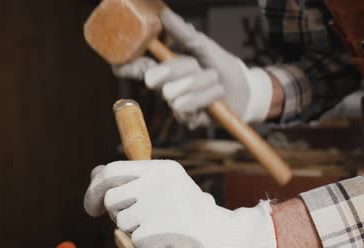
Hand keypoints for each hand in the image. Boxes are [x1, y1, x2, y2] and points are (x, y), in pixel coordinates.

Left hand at [84, 160, 276, 247]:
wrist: (227, 239)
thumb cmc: (193, 216)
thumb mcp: (167, 189)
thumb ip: (134, 181)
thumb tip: (95, 175)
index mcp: (162, 169)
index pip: (112, 170)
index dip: (94, 188)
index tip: (92, 206)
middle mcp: (160, 182)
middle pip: (111, 198)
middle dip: (116, 215)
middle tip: (136, 225)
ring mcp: (160, 205)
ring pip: (122, 222)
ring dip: (137, 233)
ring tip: (163, 232)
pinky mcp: (161, 229)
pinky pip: (136, 242)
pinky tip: (169, 245)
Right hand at [112, 9, 271, 128]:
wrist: (244, 89)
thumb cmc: (222, 65)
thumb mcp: (204, 45)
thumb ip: (183, 32)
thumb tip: (165, 14)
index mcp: (166, 67)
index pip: (138, 68)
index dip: (127, 67)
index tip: (119, 66)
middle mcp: (166, 86)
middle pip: (155, 79)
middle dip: (179, 69)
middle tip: (196, 65)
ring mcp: (175, 104)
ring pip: (173, 94)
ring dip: (201, 83)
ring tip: (214, 81)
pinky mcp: (187, 119)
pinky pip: (186, 108)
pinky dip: (207, 97)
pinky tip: (215, 96)